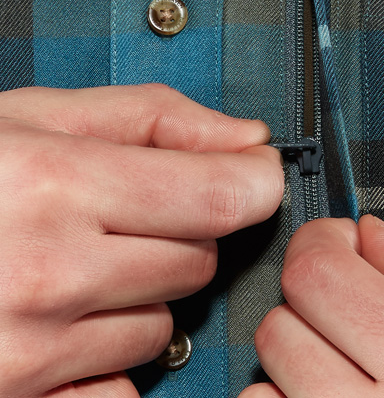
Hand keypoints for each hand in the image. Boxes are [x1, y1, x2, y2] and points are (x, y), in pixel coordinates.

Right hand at [0, 84, 283, 396]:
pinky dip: (105, 363)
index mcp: (51, 182)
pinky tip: (53, 328)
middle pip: (200, 260)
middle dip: (178, 235)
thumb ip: (149, 118)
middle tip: (114, 217)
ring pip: (164, 326)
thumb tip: (248, 137)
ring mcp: (29, 350)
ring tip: (66, 270)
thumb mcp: (26, 116)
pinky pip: (122, 388)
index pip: (226, 195)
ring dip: (137, 298)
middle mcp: (46, 271)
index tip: (249, 172)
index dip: (253, 180)